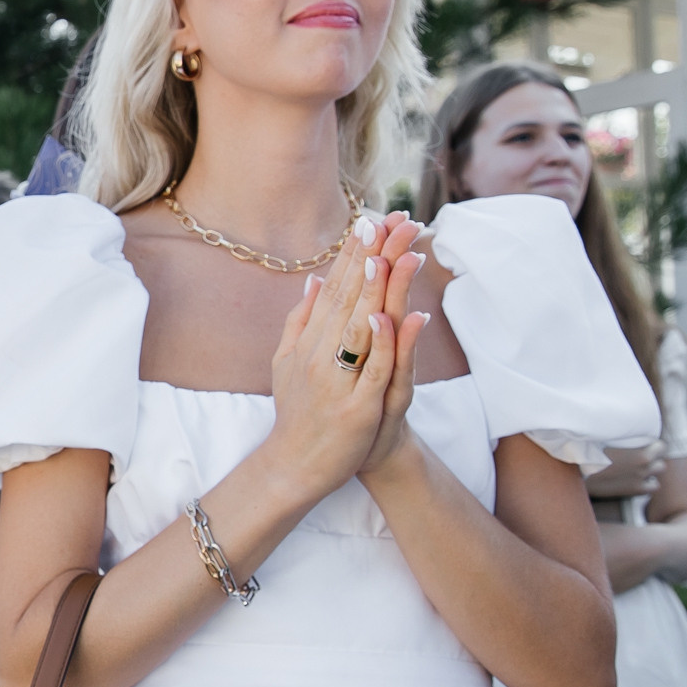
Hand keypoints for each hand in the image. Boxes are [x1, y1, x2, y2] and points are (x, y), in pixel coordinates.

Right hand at [260, 213, 420, 504]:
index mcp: (309, 341)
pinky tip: (393, 316)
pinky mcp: (358, 409)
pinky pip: (375, 371)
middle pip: (351, 298)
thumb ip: (300, 320)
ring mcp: (338, 381)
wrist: (295, 466)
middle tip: (394, 221)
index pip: (334, 289)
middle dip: (374, 257)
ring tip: (400, 253)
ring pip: (364, 327)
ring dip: (382, 289)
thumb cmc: (298, 412)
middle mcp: (320, 354)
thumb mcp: (287, 362)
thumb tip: (313, 279)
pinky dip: (384, 345)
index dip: (353, 254)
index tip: (372, 221)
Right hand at [586, 441, 665, 498]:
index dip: (653, 445)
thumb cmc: (589, 451)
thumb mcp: (607, 436)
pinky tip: (636, 479)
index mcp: (643, 455)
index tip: (644, 444)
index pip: (661, 448)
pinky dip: (647, 483)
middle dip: (654, 460)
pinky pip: (651, 487)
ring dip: (651, 472)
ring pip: (657, 476)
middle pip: (661, 463)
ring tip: (639, 469)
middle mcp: (645, 469)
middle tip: (640, 457)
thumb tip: (622, 421)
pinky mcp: (633, 490)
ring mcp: (640, 481)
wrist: (579, 471)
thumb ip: (622, 433)